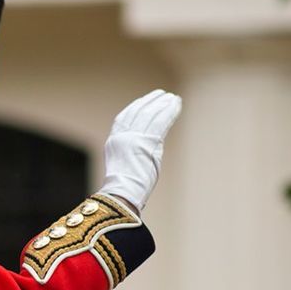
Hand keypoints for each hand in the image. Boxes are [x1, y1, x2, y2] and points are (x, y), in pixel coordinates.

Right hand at [98, 89, 181, 212]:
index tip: (145, 101)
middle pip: (138, 112)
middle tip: (162, 94)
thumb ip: (137, 151)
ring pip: (150, 114)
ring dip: (162, 104)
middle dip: (151, 102)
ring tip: (172, 98)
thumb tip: (154, 145)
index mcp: (113, 141)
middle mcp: (122, 136)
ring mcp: (134, 137)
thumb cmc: (125, 189)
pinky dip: (170, 111)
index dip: (136, 107)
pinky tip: (177, 104)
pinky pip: (162, 121)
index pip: (124, 118)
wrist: (122, 195)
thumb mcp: (127, 165)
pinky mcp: (148, 141)